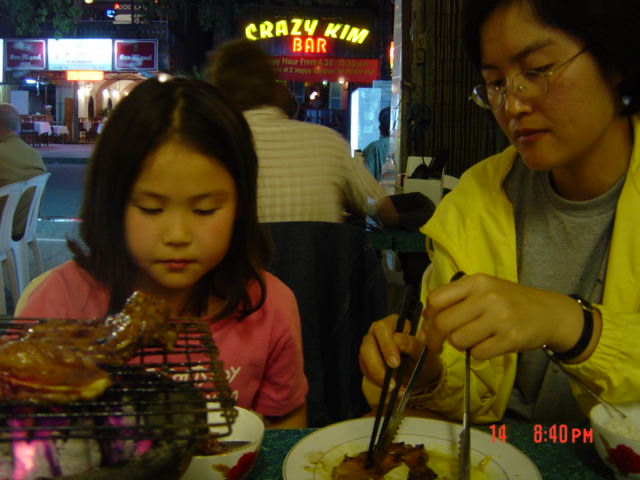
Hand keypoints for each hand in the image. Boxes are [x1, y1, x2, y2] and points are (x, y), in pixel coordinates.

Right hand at [359, 314, 438, 389]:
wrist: (419, 374)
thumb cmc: (423, 358)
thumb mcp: (424, 353)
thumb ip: (413, 345)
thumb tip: (398, 339)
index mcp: (393, 323)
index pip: (383, 328)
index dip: (387, 346)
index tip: (395, 363)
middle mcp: (377, 331)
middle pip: (368, 343)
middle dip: (378, 363)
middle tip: (390, 380)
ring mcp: (369, 344)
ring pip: (363, 357)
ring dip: (377, 375)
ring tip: (393, 388)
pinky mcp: (365, 359)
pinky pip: (365, 369)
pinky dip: (375, 380)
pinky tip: (388, 387)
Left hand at [420, 274, 583, 359]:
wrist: (549, 312)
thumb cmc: (510, 301)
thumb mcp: (484, 290)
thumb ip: (456, 299)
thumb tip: (425, 318)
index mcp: (477, 282)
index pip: (436, 299)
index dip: (428, 316)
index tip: (428, 326)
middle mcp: (487, 297)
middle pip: (443, 323)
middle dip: (435, 338)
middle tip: (438, 344)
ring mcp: (499, 318)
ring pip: (458, 340)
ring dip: (460, 345)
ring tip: (473, 339)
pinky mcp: (510, 338)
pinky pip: (477, 353)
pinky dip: (478, 353)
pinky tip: (488, 345)